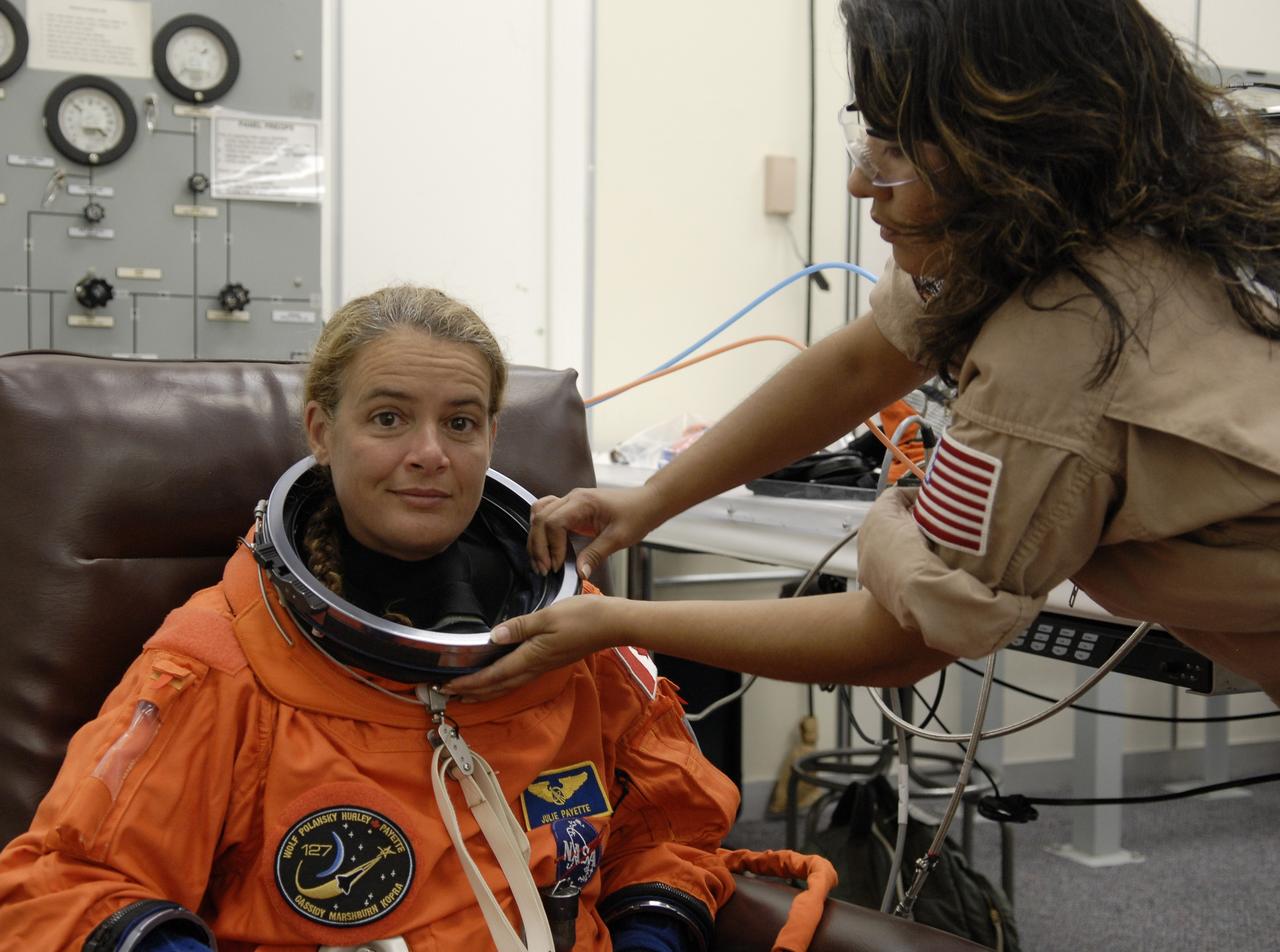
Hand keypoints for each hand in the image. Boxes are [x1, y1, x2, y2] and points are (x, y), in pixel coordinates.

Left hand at [443, 595, 623, 701]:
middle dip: (473, 691)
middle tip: (448, 693)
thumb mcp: (548, 616)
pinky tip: (499, 677)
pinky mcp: (550, 660)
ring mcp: (544, 665)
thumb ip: (520, 627)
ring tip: (468, 692)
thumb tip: (494, 636)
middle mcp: (536, 666)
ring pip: (509, 684)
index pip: (494, 675)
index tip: (448, 685)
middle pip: (498, 686)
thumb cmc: (583, 617)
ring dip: (486, 690)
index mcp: (531, 657)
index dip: (469, 682)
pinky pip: (519, 677)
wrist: (612, 624)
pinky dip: (502, 681)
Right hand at [528, 486, 661, 578]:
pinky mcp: (572, 508)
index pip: (553, 522)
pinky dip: (541, 529)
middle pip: (541, 518)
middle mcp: (572, 498)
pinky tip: (545, 546)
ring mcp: (570, 501)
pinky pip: (547, 514)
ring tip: (540, 561)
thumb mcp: (618, 538)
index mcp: (582, 502)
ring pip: (539, 514)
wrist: (647, 503)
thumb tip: (579, 573)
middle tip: (543, 570)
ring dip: (536, 538)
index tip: (556, 566)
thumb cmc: (636, 515)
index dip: (550, 546)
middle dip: (538, 546)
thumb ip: (596, 555)